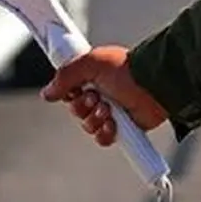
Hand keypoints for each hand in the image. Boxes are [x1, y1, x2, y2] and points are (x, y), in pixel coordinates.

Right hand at [41, 46, 167, 146]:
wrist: (153, 86)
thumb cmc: (126, 69)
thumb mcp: (90, 63)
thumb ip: (65, 76)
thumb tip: (47, 93)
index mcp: (91, 76)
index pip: (68, 90)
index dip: (69, 92)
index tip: (75, 89)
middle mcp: (100, 94)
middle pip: (75, 110)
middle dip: (82, 107)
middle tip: (95, 98)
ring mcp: (110, 112)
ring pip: (87, 125)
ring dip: (95, 120)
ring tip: (108, 110)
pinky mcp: (121, 128)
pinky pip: (102, 138)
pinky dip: (105, 133)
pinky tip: (113, 124)